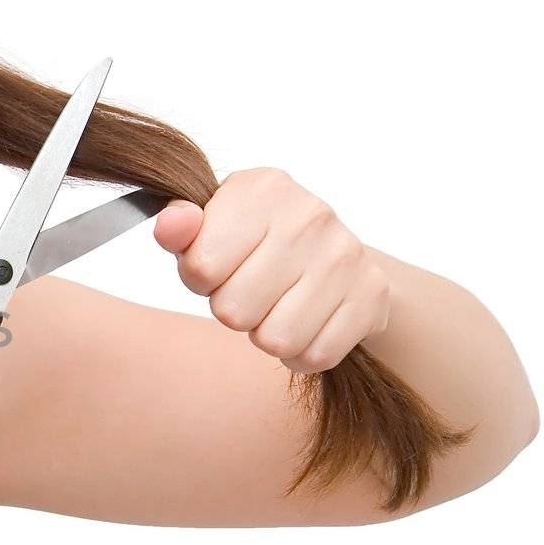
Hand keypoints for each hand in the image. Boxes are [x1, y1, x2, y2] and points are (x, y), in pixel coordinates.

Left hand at [152, 167, 391, 374]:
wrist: (332, 252)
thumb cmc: (253, 242)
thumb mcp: (209, 226)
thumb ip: (179, 228)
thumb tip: (171, 225)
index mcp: (262, 189)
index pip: (200, 268)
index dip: (199, 279)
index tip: (218, 267)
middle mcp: (310, 215)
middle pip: (233, 311)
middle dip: (233, 310)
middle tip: (251, 290)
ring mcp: (346, 255)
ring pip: (275, 340)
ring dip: (267, 334)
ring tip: (276, 305)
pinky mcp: (372, 295)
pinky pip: (315, 356)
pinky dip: (302, 352)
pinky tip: (305, 321)